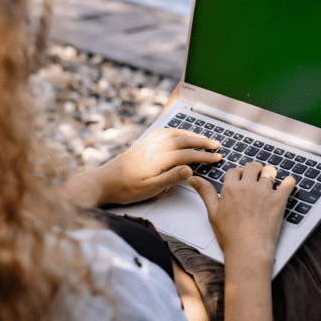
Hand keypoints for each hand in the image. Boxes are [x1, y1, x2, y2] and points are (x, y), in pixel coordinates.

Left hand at [76, 128, 222, 206]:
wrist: (103, 181)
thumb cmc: (126, 188)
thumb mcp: (151, 188)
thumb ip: (172, 178)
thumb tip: (190, 169)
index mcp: (159, 158)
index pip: (188, 154)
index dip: (204, 156)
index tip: (217, 157)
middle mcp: (154, 147)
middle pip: (184, 140)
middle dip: (202, 142)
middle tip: (216, 145)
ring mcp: (148, 143)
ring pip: (174, 133)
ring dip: (191, 134)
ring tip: (202, 138)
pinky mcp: (143, 143)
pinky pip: (164, 131)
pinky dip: (176, 131)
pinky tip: (179, 133)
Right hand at [188, 162, 296, 259]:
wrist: (248, 250)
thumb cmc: (230, 236)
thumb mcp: (212, 213)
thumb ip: (205, 192)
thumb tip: (193, 178)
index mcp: (231, 188)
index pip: (234, 171)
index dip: (237, 174)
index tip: (240, 180)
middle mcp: (248, 186)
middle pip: (252, 166)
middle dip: (253, 170)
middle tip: (255, 178)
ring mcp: (265, 192)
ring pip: (270, 171)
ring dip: (269, 174)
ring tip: (269, 181)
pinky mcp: (279, 201)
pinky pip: (288, 183)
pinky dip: (289, 182)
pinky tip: (287, 184)